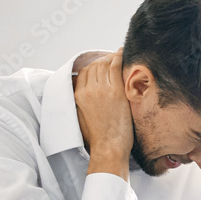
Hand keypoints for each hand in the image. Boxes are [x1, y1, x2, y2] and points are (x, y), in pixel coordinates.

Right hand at [74, 49, 133, 177]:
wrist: (109, 147)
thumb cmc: (98, 138)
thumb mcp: (81, 117)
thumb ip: (81, 102)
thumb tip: (84, 93)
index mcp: (78, 96)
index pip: (84, 73)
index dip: (93, 66)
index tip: (101, 65)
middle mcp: (88, 90)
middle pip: (94, 66)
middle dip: (103, 61)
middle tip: (112, 59)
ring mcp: (102, 90)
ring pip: (104, 64)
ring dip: (111, 58)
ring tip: (118, 55)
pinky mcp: (116, 92)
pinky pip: (115, 67)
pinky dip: (118, 57)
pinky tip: (122, 52)